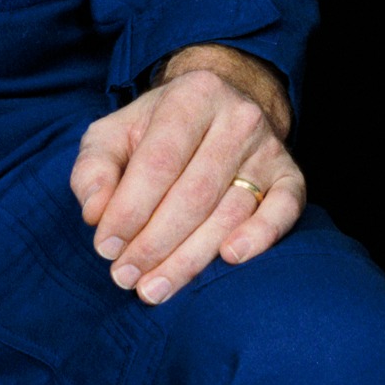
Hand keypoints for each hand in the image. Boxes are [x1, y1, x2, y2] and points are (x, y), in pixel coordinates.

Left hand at [70, 45, 301, 304]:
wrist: (220, 107)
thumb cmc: (158, 131)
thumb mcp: (116, 134)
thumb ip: (94, 169)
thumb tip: (94, 211)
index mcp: (192, 96)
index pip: (158, 162)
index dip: (129, 211)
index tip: (106, 248)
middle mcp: (237, 117)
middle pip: (194, 194)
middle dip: (155, 243)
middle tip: (125, 277)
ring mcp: (269, 147)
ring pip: (230, 212)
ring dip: (190, 258)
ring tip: (154, 288)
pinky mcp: (291, 175)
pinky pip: (284, 209)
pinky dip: (261, 236)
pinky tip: (231, 258)